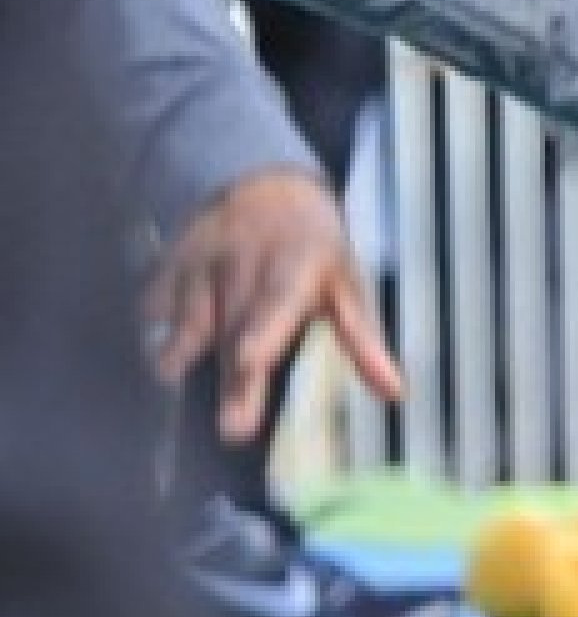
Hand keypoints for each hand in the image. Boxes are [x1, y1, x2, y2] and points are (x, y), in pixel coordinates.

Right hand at [146, 169, 402, 444]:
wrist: (263, 185)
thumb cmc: (313, 249)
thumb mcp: (347, 283)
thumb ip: (363, 339)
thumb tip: (395, 392)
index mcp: (294, 267)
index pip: (276, 302)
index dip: (262, 333)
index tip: (249, 361)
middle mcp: (244, 265)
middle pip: (235, 329)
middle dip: (232, 381)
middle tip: (233, 430)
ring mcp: (201, 265)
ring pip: (185, 318)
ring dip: (178, 355)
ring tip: (172, 386)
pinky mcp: (169, 269)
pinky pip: (152, 305)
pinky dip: (149, 331)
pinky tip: (143, 361)